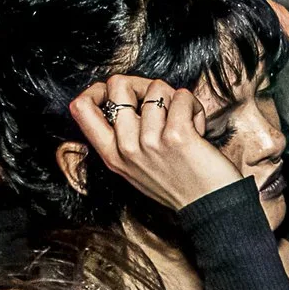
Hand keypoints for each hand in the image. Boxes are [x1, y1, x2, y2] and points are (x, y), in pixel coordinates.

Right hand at [68, 77, 241, 212]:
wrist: (208, 205)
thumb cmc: (175, 182)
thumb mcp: (133, 166)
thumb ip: (120, 136)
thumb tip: (118, 93)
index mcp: (111, 155)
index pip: (80, 108)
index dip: (97, 89)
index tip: (118, 94)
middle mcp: (125, 149)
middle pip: (117, 84)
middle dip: (142, 85)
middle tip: (160, 103)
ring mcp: (149, 143)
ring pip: (156, 87)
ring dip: (175, 100)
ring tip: (183, 124)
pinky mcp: (176, 136)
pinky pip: (182, 97)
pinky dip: (193, 107)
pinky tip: (196, 128)